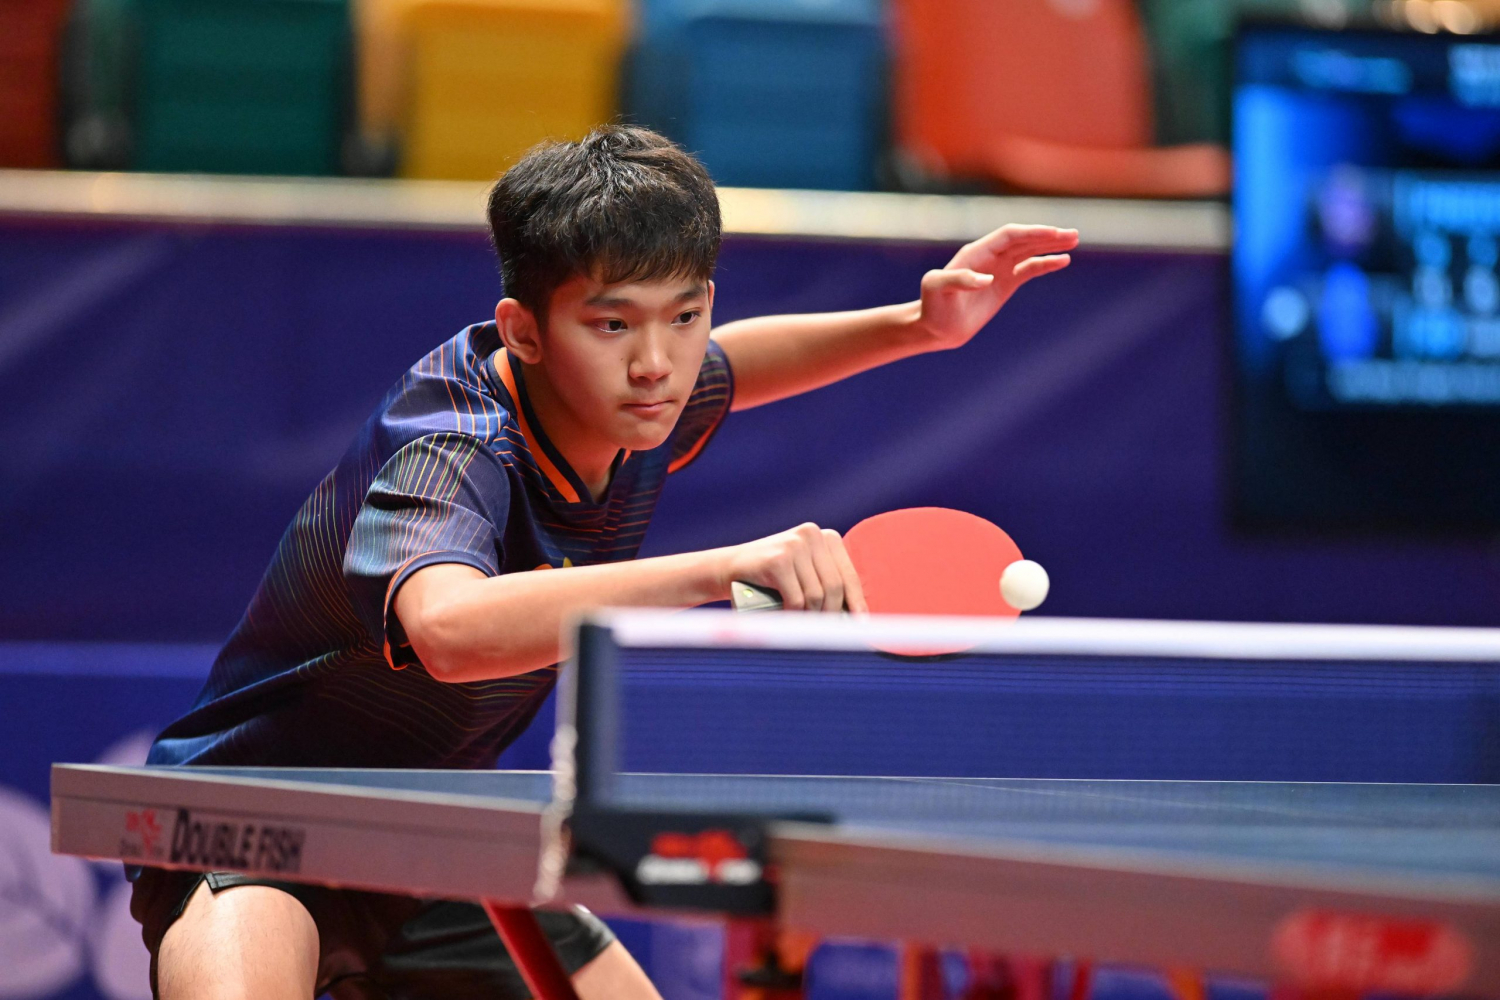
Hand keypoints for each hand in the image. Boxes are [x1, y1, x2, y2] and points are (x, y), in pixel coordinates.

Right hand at [721, 523, 867, 612]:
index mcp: (826, 537)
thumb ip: (826, 584)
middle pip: (835, 587)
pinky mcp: (778, 560)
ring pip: (817, 596)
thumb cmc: (770, 578)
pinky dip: (794, 615)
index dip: (856, 602)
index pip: (848, 575)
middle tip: (824, 633)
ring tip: (801, 626)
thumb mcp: (803, 573)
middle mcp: (812, 535)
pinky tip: (787, 618)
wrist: (728, 568)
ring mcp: (794, 545)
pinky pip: (797, 599)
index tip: (860, 625)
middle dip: (830, 615)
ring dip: (810, 617)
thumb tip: (856, 618)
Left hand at [917, 224, 1078, 350]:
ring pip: (1029, 251)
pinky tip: (1063, 260)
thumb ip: (957, 280)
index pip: (1009, 236)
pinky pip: (1029, 269)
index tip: (1053, 233)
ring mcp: (999, 269)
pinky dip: (1045, 264)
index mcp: (976, 253)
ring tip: (1074, 241)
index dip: (1031, 233)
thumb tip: (986, 278)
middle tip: (1073, 234)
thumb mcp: (936, 290)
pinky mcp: (1005, 284)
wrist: (935, 327)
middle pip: (1023, 240)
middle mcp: (989, 256)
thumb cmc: (932, 307)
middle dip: (1047, 236)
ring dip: (1050, 245)